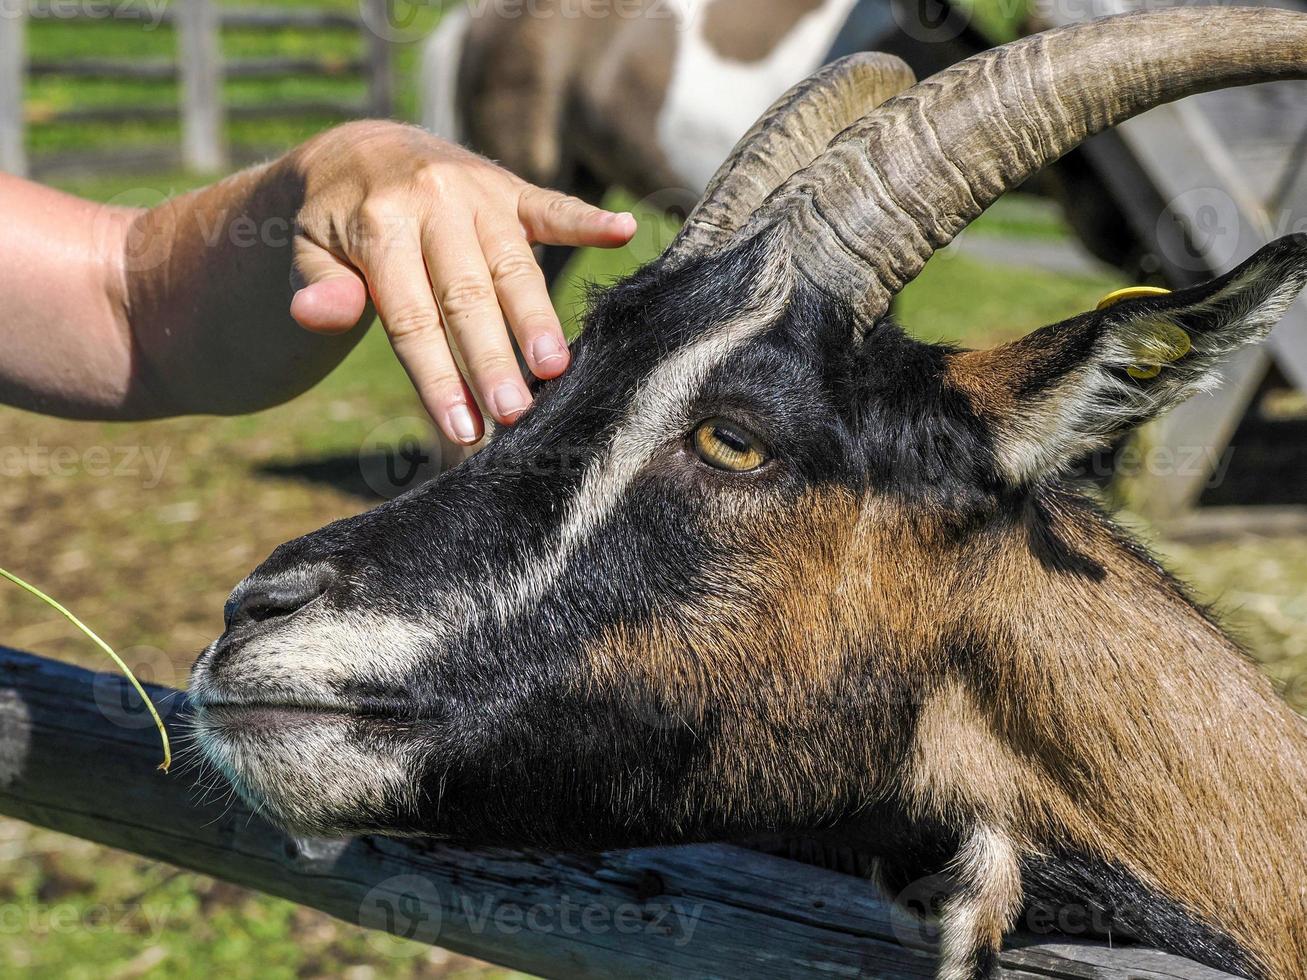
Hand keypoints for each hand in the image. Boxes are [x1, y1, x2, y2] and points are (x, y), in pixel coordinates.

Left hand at [285, 121, 635, 444]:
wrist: (360, 150)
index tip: (462, 429)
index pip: (412, 316)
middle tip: (514, 413)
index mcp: (379, 222)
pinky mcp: (509, 187)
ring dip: (537, 319)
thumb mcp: (306, 250)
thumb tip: (317, 317)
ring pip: (513, 265)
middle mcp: (433, 202)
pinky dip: (587, 219)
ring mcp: (476, 192)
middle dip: (491, 359)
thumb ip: (317, 285)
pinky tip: (623, 230)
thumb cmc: (335, 222)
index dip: (438, 377)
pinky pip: (551, 205)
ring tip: (555, 369)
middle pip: (467, 296)